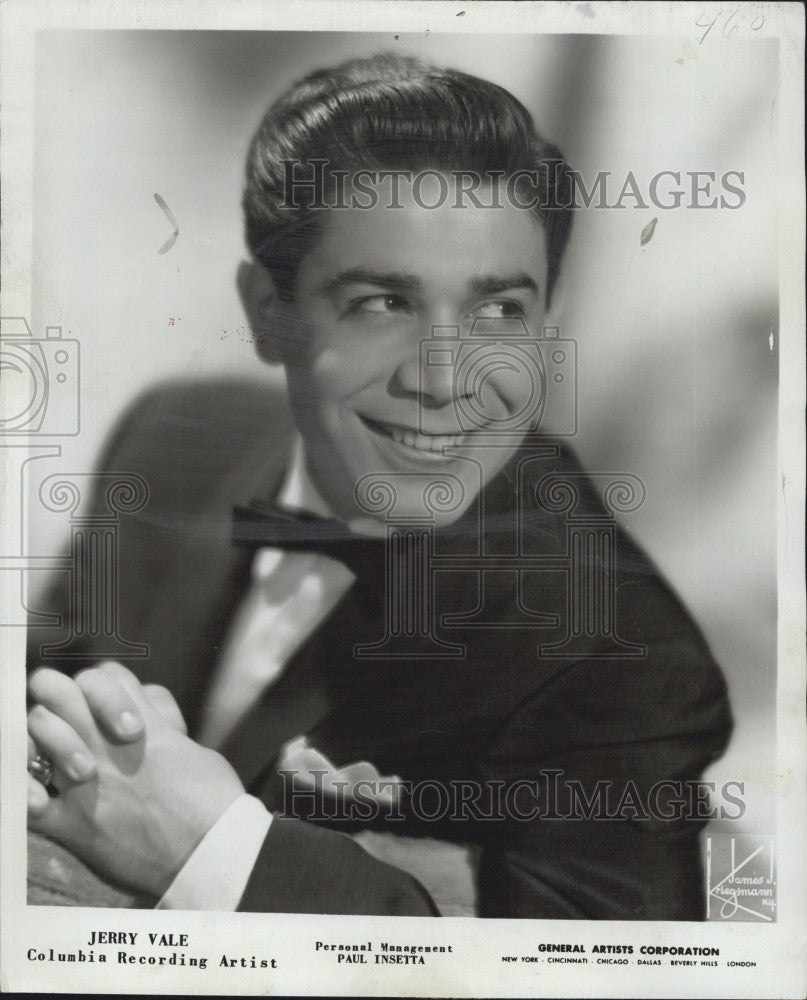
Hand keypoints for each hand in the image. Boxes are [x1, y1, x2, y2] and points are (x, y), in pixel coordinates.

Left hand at [27, 661, 244, 897]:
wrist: (212, 849)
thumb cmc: (212, 797)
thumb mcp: (189, 743)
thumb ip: (161, 722)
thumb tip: (148, 711)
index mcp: (140, 721)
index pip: (102, 674)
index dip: (101, 685)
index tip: (109, 706)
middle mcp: (106, 742)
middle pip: (56, 689)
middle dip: (54, 694)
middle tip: (64, 714)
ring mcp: (86, 780)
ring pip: (36, 732)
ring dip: (39, 738)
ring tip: (53, 756)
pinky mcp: (76, 824)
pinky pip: (29, 803)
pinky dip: (27, 798)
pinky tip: (39, 797)